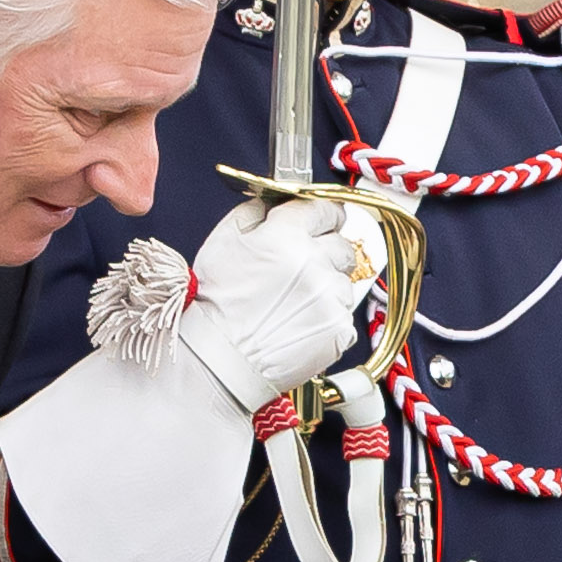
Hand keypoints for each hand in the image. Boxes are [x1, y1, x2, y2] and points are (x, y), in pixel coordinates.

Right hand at [175, 192, 384, 408]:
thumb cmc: (216, 304)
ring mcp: (329, 298)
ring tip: (295, 304)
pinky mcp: (338, 330)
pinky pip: (345, 315)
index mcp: (286, 236)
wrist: (221, 360)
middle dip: (328, 252)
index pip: (324, 209)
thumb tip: (275, 201)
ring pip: (345, 282)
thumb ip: (254, 211)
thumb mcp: (223, 241)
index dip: (324, 215)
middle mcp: (313, 263)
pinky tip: (300, 324)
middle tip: (305, 269)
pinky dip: (327, 319)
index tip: (324, 221)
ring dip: (327, 288)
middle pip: (343, 245)